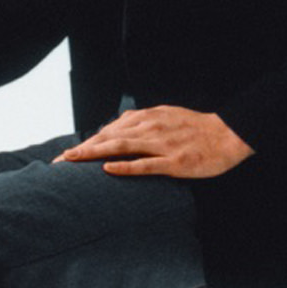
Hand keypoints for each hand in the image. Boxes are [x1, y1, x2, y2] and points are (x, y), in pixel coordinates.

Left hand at [54, 106, 254, 177]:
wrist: (227, 135)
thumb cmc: (195, 129)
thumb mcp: (164, 117)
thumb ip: (140, 122)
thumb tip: (116, 128)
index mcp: (147, 118)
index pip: (108, 130)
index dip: (85, 143)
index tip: (65, 156)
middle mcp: (150, 128)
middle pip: (108, 138)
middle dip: (81, 150)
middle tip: (59, 162)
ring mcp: (161, 144)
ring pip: (121, 147)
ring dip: (94, 153)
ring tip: (73, 161)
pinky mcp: (173, 160)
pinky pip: (146, 164)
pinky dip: (125, 166)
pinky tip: (107, 170)